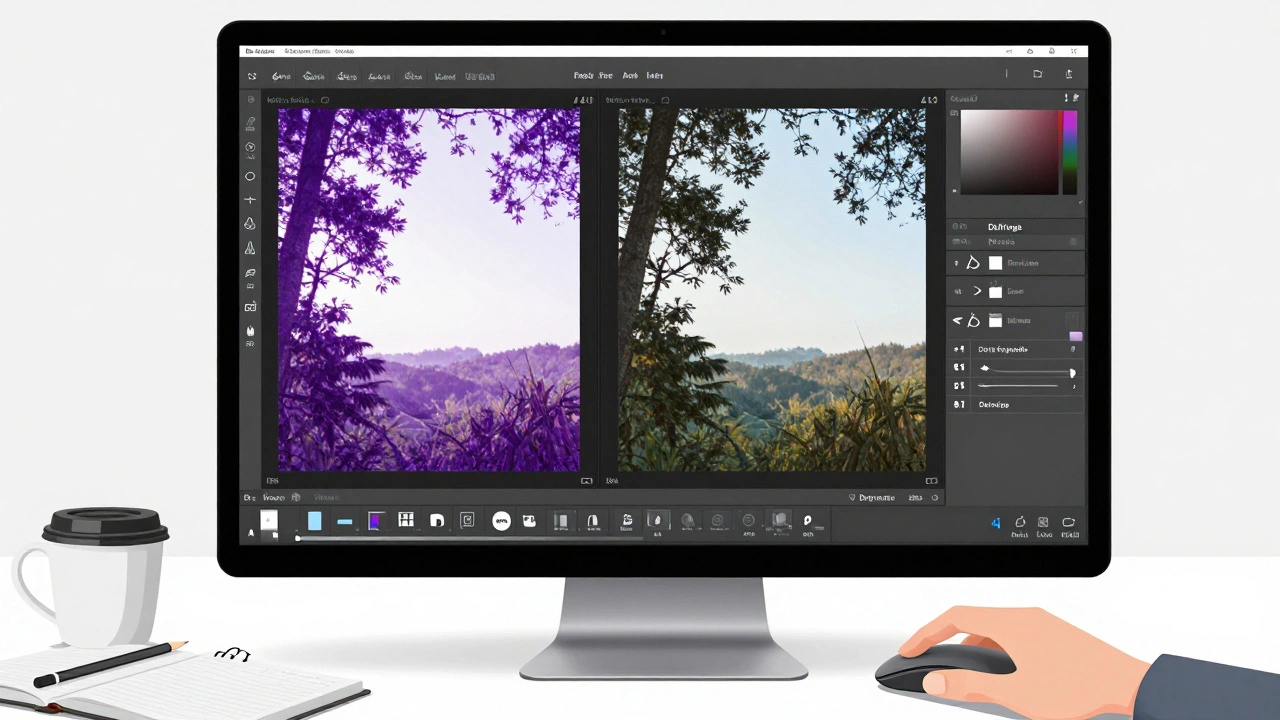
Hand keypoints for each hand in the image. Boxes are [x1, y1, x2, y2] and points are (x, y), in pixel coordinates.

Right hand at [899, 606, 1151, 719]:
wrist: (1129, 685)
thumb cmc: (1080, 687)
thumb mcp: (1016, 693)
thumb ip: (970, 687)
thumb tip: (935, 680)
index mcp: (1010, 623)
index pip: (953, 617)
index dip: (926, 633)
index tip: (911, 648)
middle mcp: (1025, 616)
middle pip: (972, 620)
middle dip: (947, 641)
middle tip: (932, 661)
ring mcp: (1043, 623)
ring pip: (995, 628)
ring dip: (973, 649)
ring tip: (968, 677)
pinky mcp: (1056, 634)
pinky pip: (1014, 634)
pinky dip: (997, 650)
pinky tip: (1005, 676)